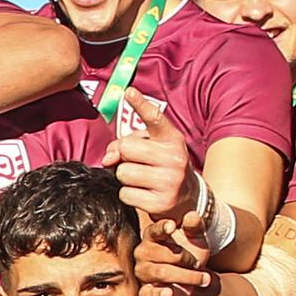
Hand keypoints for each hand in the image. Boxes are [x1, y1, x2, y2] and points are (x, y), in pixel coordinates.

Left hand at [102, 88, 198, 219]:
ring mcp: (169, 181)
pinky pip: (125, 194)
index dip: (140, 104)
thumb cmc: (162, 167)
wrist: (188, 199)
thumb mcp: (152, 148)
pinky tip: (143, 194)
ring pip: (123, 172)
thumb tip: (107, 158)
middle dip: (123, 156)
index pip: (154, 119)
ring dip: (125, 177)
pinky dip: (128, 194)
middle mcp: (174, 158)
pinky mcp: (161, 203)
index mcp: (172, 139)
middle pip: (126, 148)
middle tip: (136, 162)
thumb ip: (126, 144)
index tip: (129, 92)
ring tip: (141, 179)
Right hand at [135, 213, 211, 295]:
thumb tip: (192, 216)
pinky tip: (169, 294)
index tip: (172, 226)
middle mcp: (143, 252)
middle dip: (186, 259)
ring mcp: (143, 272)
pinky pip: (147, 293)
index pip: (155, 230)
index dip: (163, 228)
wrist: (192, 275)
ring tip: (203, 279)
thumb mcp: (196, 238)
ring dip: (186, 276)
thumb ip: (194, 226)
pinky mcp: (145, 290)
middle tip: (200, 263)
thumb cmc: (190, 251)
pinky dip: (158, 294)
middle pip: (162, 254)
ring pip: (160, 273)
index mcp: (152, 235)